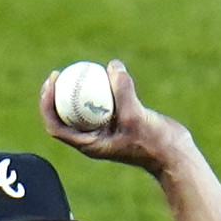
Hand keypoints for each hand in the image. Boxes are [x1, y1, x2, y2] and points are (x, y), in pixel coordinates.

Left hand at [42, 60, 186, 173]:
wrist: (173, 154)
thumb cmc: (153, 143)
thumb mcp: (135, 116)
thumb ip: (123, 91)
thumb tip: (112, 66)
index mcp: (88, 144)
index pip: (56, 127)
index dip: (47, 105)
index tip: (52, 84)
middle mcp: (93, 138)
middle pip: (65, 116)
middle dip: (57, 94)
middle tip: (59, 73)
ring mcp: (105, 129)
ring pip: (84, 107)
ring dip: (80, 89)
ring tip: (81, 69)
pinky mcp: (118, 120)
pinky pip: (104, 101)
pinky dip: (103, 87)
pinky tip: (108, 71)